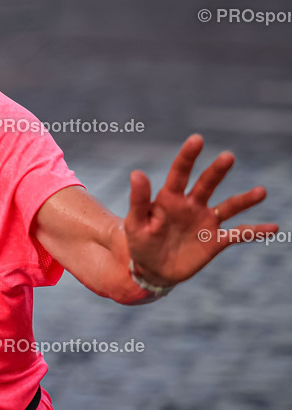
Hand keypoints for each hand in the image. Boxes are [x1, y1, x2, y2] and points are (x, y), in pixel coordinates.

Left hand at [125, 134, 278, 285]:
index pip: (179, 173)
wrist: (153, 269)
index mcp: (169, 199)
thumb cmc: (140, 242)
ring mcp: (206, 221)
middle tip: (227, 157)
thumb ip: (138, 200)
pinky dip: (255, 231)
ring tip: (260, 192)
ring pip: (228, 206)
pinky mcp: (216, 240)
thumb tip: (136, 173)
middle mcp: (191, 205)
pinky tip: (273, 228)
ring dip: (244, 200)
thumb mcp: (135, 224)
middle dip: (217, 171)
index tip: (196, 139)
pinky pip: (239, 234)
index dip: (187, 157)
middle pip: (206, 184)